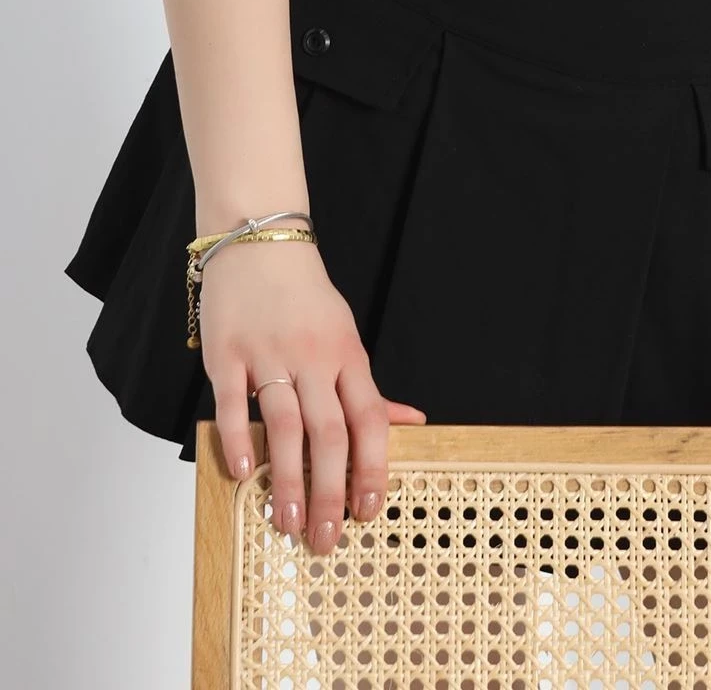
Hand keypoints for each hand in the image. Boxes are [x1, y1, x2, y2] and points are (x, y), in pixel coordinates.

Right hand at [198, 236, 426, 552]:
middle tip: (327, 538)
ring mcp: (269, 354)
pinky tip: (244, 475)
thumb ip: (370, 389)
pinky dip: (238, 440)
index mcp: (347, 355)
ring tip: (287, 523)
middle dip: (330, 490)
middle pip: (329, 433)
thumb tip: (414, 422)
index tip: (370, 510)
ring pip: (284, 425)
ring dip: (288, 480)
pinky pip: (233, 403)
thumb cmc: (306, 298)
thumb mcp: (346, 338)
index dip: (372, 468)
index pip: (369, 419)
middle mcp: (313, 357)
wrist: (261, 241)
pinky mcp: (227, 354)